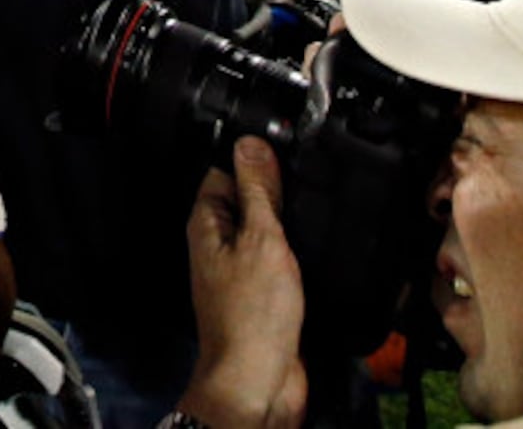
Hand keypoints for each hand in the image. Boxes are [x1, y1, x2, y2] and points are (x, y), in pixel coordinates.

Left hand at [179, 137, 307, 428]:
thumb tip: (249, 144)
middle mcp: (218, 245)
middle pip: (246, 201)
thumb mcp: (261, 239)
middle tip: (307, 179)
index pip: (223, 172)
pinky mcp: (263, 295)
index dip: (252, 158)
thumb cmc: (254, 313)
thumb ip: (258, 193)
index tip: (282, 146)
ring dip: (288, 224)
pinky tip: (315, 247)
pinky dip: (294, 253)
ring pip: (265, 232)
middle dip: (275, 191)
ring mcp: (240, 271)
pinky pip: (277, 261)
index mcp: (207, 224)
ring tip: (316, 209)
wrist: (259, 378)